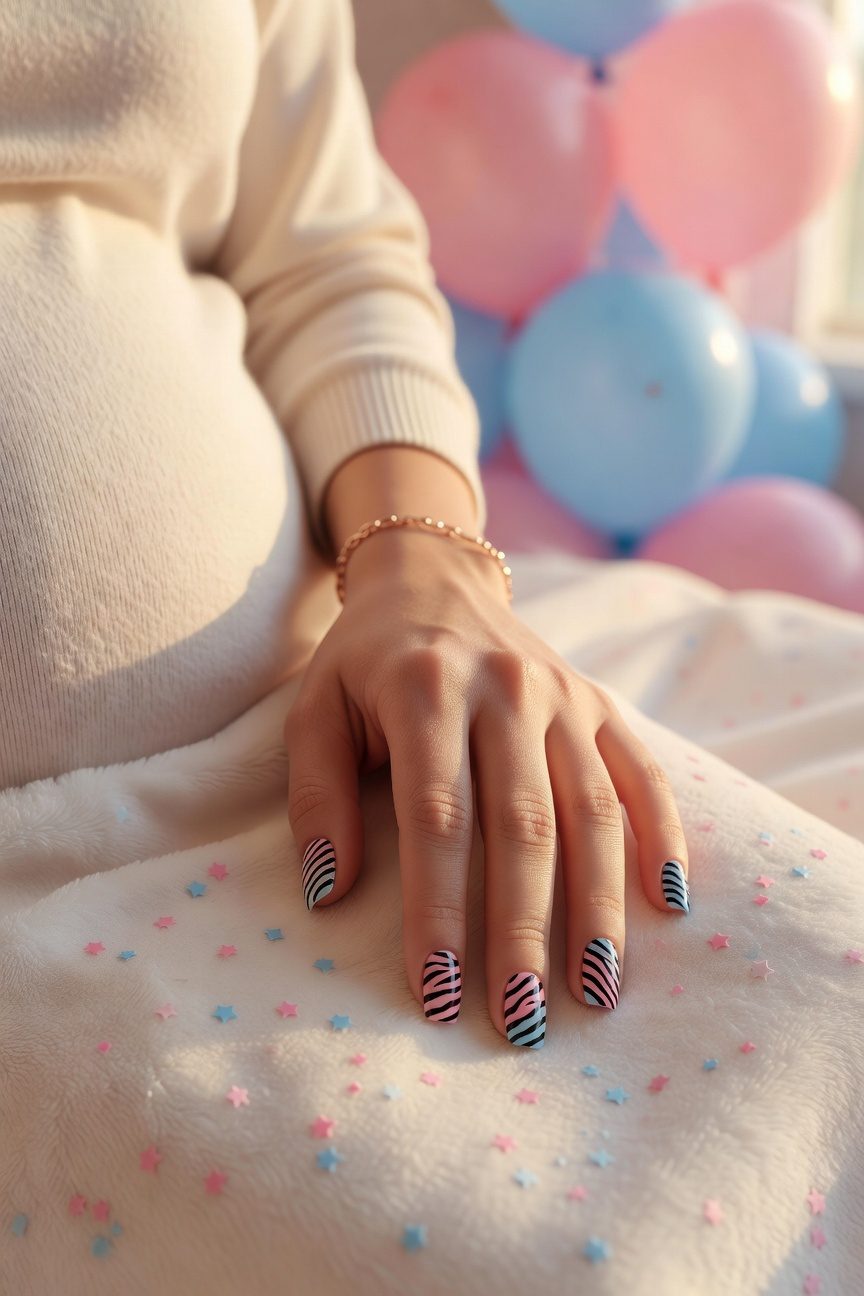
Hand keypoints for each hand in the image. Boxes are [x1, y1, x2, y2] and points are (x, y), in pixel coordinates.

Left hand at [283, 528, 690, 1047]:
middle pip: (524, 826)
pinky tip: (666, 904)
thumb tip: (328, 892)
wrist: (432, 581)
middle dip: (523, 932)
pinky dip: (662, 835)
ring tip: (596, 992)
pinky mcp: (601, 704)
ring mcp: (564, 696)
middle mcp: (507, 689)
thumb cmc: (363, 663)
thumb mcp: (314, 710)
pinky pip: (643, 773)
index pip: (438, 818)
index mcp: (427, 691)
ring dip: (598, 906)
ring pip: (592, 810)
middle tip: (522, 1022)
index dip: (439, 912)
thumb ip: (317, 795)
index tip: (437, 995)